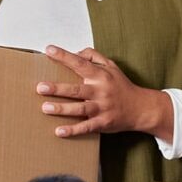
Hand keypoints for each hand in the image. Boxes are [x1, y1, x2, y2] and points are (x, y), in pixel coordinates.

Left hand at [37, 45, 172, 140]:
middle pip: (76, 89)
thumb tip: (76, 53)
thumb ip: (94, 57)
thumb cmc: (122, 86)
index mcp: (101, 76)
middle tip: (40, 87)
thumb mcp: (112, 67)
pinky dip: (73, 130)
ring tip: (45, 107)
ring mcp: (102, 108)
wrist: (141, 108)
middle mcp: (101, 91)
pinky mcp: (103, 123)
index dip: (64, 56)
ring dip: (62, 108)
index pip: (80, 63)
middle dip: (58, 88)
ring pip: (79, 109)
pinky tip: (59, 131)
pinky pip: (86, 127)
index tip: (49, 50)